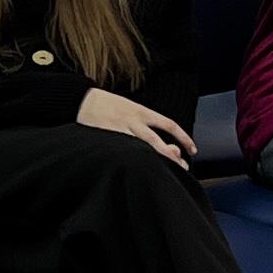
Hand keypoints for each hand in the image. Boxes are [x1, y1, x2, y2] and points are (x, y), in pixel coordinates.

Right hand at [75, 88, 193, 165]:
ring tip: (166, 173)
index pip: (169, 125)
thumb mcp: (131, 109)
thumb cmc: (108, 106)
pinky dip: (133, 161)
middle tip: (182, 167)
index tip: (192, 150)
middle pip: (156, 142)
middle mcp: (132, 121)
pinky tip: (139, 171)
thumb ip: (145, 124)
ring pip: (141, 150)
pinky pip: (122, 153)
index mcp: (140, 112)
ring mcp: (118, 131)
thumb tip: (165, 143)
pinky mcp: (106, 139)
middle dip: (171, 157)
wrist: (81, 99)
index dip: (183, 137)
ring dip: (155, 161)